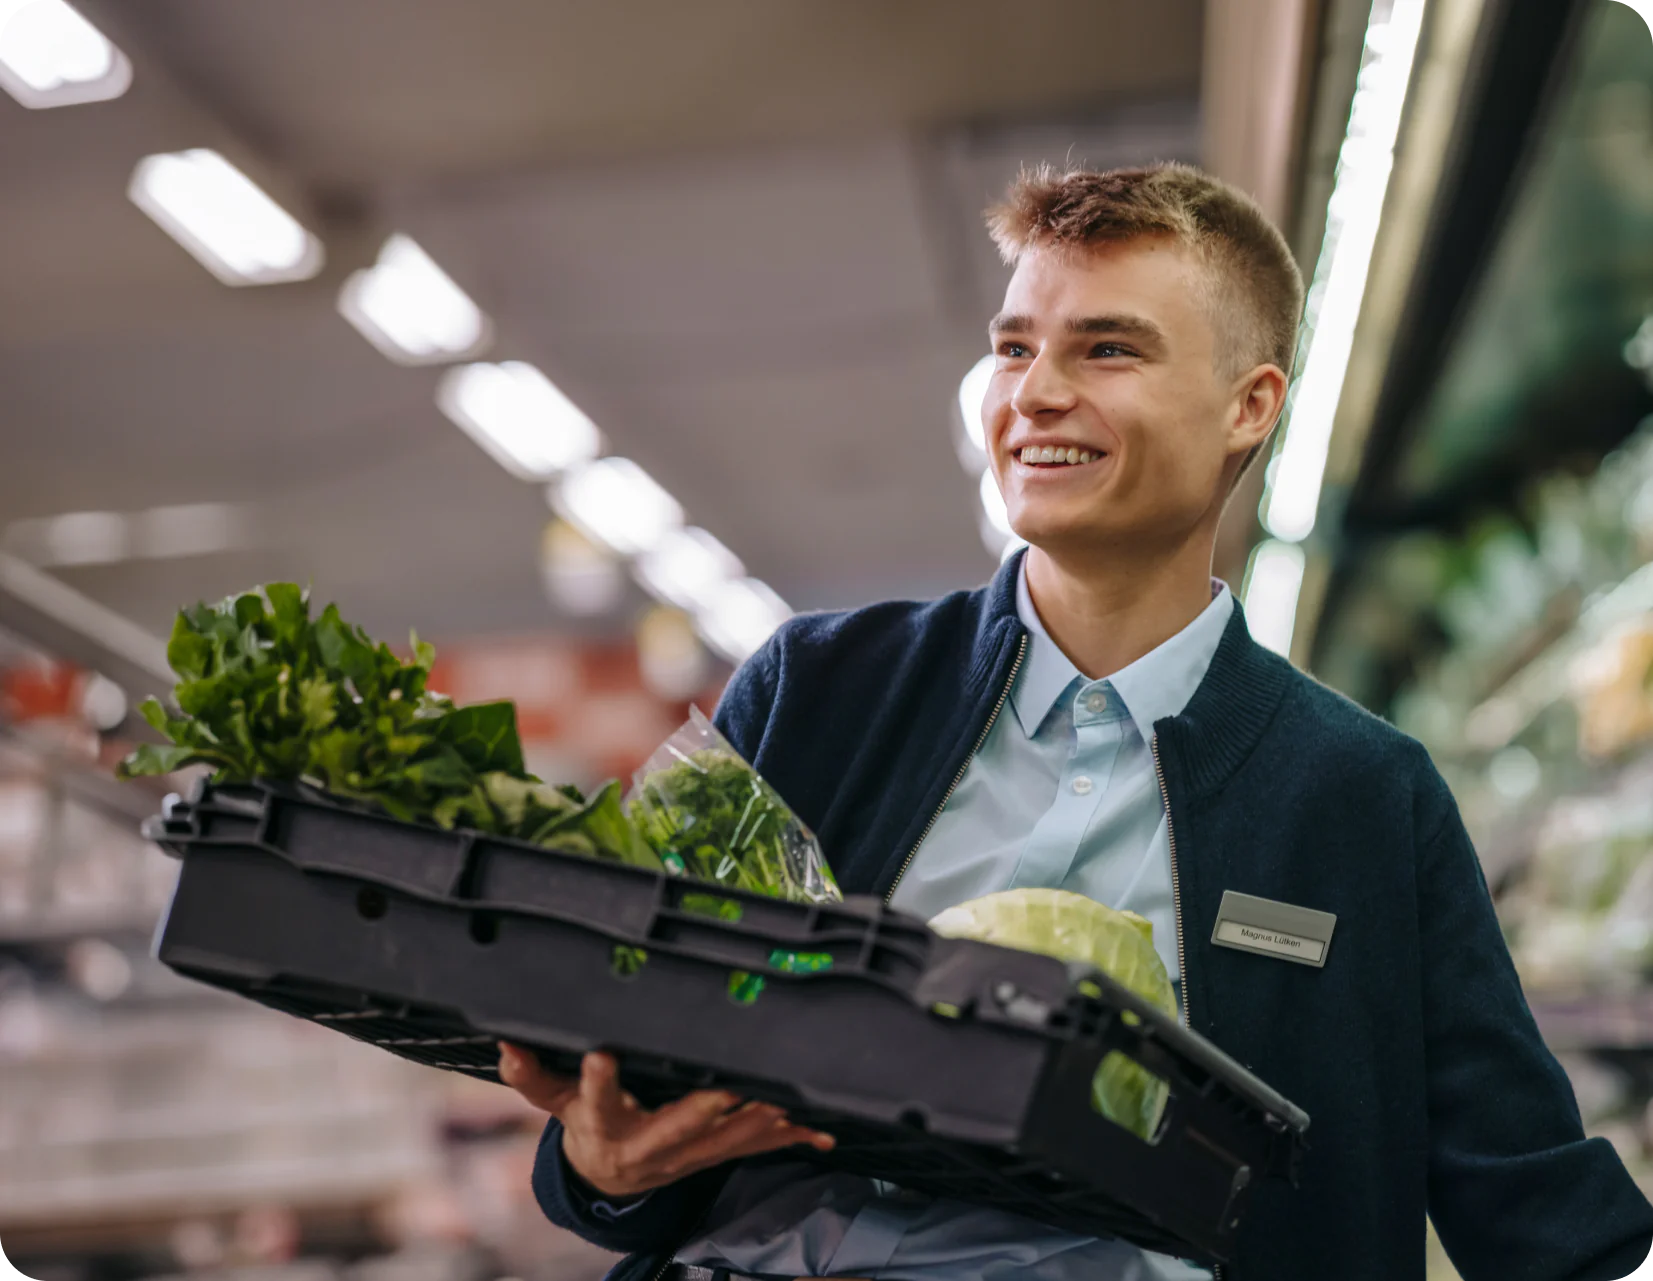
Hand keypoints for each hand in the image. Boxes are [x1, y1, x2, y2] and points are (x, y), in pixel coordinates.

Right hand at [498, 1041, 834, 1198]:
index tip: (600, 1054)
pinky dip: (786, 1140)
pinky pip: (752, 1150)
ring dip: (754, 1123)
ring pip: (724, 1141)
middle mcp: (647, 1145)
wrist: (610, 1180)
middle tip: (728, 1087)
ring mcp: (685, 1157)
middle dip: (704, 1109)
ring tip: (782, 1101)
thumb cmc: (587, 1126)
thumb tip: (505, 1044)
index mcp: (605, 1124)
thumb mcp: (556, 1102)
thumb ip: (533, 1076)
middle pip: (675, 1128)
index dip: (598, 1080)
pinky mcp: (713, 1158)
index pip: (596, 1098)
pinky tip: (819, 1133)